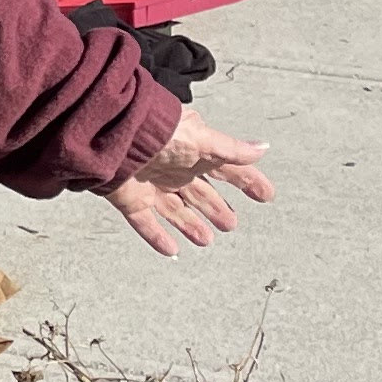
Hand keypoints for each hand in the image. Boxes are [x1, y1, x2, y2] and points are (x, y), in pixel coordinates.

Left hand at [100, 114, 273, 256]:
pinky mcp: (129, 199)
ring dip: (190, 225)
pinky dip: (157, 237)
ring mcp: (150, 185)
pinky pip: (144, 223)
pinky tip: (171, 250)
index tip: (267, 196)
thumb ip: (231, 149)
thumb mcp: (200, 139)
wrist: (114, 135)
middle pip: (200, 193)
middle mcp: (173, 169)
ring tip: (206, 240)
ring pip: (174, 210)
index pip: (227, 170)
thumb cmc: (158, 131)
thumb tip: (263, 148)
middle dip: (215, 207)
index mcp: (193, 152)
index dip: (247, 181)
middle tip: (231, 224)